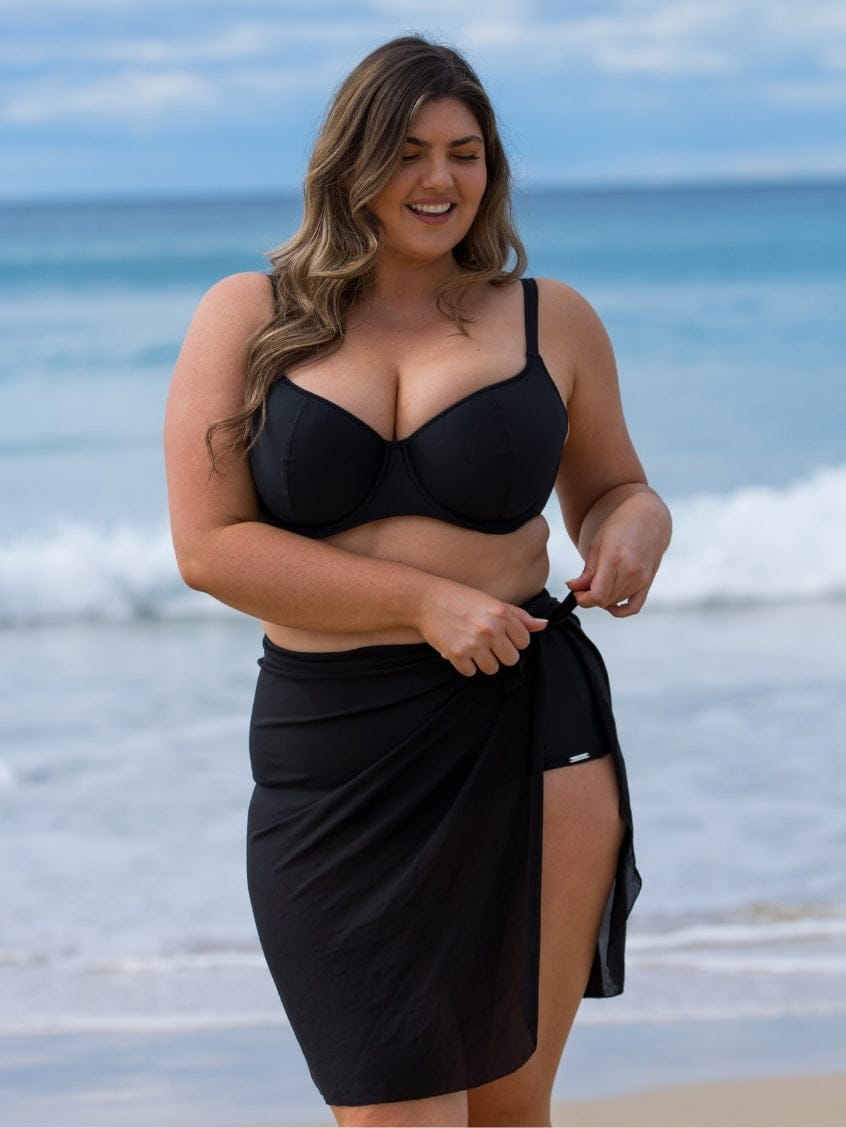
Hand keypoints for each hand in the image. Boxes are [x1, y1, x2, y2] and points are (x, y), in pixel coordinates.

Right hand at [417, 580, 547, 676]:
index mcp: (501, 614)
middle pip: (511, 659)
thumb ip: (519, 616)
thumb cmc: (459, 599)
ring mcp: (473, 643)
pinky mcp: (456, 654)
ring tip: (472, 646)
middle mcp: (490, 629)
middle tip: (486, 643)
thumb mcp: (492, 602)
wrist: (426, 600)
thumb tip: (543, 625)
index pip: (524, 642)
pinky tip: (460, 650)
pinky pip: (471, 672)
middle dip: (500, 653)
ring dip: (483, 661)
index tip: (501, 635)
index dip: (513, 640)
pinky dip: (465, 665)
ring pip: (492, 669)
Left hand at [566, 491, 669, 616]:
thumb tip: (574, 588)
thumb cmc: (619, 526)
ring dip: (603, 598)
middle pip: (604, 600)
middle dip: (590, 597)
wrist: (648, 518)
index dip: (582, 599)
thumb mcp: (597, 543)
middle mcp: (630, 571)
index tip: (576, 592)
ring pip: (615, 602)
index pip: (597, 595)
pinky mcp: (647, 582)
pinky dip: (620, 610)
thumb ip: (587, 570)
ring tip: (598, 582)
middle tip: (584, 584)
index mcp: (614, 559)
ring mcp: (641, 578)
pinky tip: (611, 605)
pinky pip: (634, 607)